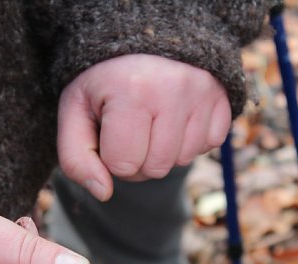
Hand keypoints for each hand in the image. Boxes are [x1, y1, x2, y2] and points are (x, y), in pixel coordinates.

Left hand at [57, 54, 231, 199]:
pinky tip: (175, 116)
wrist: (143, 36)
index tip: (108, 129)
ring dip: (163, 150)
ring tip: (152, 118)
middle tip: (130, 126)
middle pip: (155, 169)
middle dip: (138, 158)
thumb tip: (103, 193)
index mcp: (131, 91)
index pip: (123, 166)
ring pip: (182, 161)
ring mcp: (203, 93)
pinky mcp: (222, 97)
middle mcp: (173, 90)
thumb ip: (75, 158)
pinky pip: (208, 146)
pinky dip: (190, 139)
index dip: (111, 156)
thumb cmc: (104, 81)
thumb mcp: (74, 111)